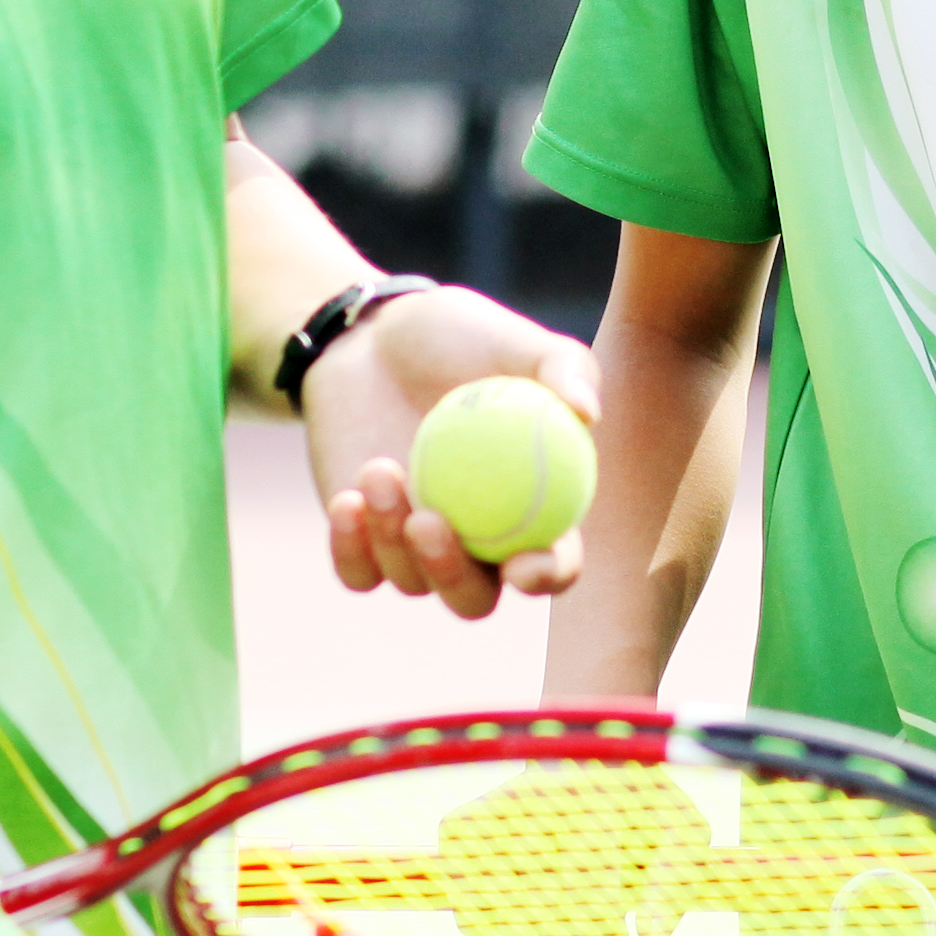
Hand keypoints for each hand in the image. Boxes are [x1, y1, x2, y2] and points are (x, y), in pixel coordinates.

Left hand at [307, 289, 601, 619]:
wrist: (370, 338)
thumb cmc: (455, 337)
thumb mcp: (512, 338)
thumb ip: (561, 366)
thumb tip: (587, 412)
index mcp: (533, 509)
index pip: (554, 563)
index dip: (547, 576)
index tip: (523, 565)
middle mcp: (478, 541)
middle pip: (475, 599)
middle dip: (453, 577)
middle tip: (429, 522)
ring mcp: (418, 549)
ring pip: (411, 582)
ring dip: (391, 535)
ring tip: (377, 467)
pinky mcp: (363, 544)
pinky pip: (358, 573)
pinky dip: (350, 547)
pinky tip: (348, 502)